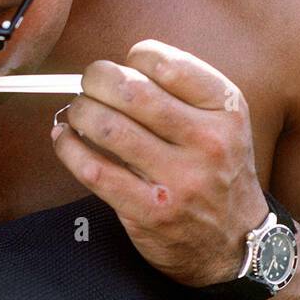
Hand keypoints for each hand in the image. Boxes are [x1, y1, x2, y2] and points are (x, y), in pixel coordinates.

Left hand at [50, 39, 268, 286]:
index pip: (167, 64)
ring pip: (107, 127)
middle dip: (96, 79)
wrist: (235, 242)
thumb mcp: (222, 123)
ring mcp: (179, 180)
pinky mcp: (150, 211)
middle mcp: (207, 142)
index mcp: (226, 110)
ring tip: (78, 113)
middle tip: (89, 85)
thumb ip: (180, 92)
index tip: (126, 65)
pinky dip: (68, 149)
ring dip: (80, 112)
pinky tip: (65, 139)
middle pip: (130, 90)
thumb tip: (115, 70)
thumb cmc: (217, 172)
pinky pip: (94, 170)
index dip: (135, 57)